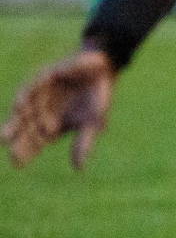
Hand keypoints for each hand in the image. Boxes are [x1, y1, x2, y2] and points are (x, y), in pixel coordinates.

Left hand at [3, 48, 114, 169]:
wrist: (102, 68)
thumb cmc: (98, 97)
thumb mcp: (93, 123)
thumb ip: (83, 143)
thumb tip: (77, 169)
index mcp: (53, 125)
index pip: (35, 142)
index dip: (25, 152)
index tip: (17, 164)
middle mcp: (41, 112)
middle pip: (25, 129)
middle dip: (16, 140)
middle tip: (8, 150)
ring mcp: (39, 96)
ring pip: (22, 112)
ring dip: (14, 124)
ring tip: (4, 137)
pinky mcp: (41, 79)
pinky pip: (29, 90)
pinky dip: (24, 99)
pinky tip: (19, 108)